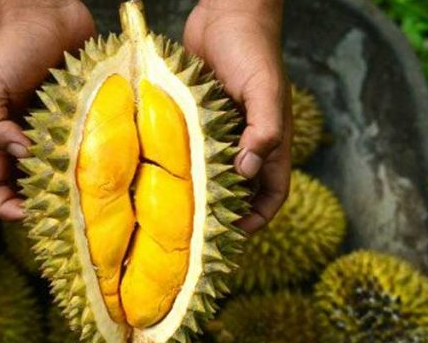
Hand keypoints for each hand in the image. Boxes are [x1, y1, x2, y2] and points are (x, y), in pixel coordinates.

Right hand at [0, 0, 94, 219]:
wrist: (45, 12)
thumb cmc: (9, 49)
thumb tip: (23, 157)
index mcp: (1, 141)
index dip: (6, 207)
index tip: (26, 213)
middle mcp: (31, 143)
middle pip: (36, 188)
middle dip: (48, 204)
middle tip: (68, 211)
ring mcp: (62, 132)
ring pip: (70, 173)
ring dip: (79, 186)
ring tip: (92, 194)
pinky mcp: (89, 118)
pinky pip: (96, 146)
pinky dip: (104, 158)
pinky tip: (114, 164)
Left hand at [184, 0, 291, 233]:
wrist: (226, 12)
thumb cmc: (251, 49)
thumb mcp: (264, 89)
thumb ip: (264, 129)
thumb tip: (248, 169)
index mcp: (270, 141)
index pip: (271, 194)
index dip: (257, 218)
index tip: (232, 236)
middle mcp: (245, 142)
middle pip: (238, 191)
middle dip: (221, 214)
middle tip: (193, 234)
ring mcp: (220, 131)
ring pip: (209, 174)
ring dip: (196, 192)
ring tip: (172, 213)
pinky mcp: (196, 118)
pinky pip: (188, 149)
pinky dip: (178, 164)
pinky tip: (156, 175)